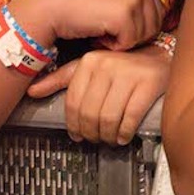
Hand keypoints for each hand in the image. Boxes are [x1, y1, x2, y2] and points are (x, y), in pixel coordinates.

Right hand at [13, 0, 164, 50]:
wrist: (51, 6)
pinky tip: (97, 34)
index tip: (114, 25)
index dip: (138, 27)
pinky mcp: (123, 14)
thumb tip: (157, 26)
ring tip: (101, 29)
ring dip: (122, 40)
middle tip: (107, 29)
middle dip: (133, 35)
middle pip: (154, 26)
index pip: (158, 13)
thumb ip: (135, 5)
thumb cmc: (80, 6)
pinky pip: (129, 43)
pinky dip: (112, 45)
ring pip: (144, 36)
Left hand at [25, 44, 170, 144]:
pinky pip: (130, 118)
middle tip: (96, 138)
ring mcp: (129, 74)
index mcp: (90, 61)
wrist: (160, 56)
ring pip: (108, 119)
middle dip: (91, 133)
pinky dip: (124, 133)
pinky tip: (123, 135)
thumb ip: (61, 79)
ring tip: (110, 138)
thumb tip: (32, 92)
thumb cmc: (122, 64)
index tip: (79, 134)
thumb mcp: (90, 66)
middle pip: (90, 114)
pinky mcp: (148, 84)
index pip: (73, 103)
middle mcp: (108, 65)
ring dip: (107, 136)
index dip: (74, 125)